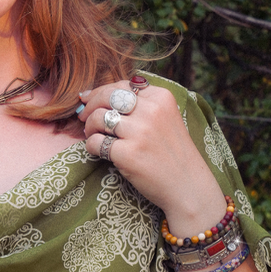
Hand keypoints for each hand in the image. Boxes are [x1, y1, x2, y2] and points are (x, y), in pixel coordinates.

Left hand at [77, 80, 224, 234]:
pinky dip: (91, 147)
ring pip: (98, 118)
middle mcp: (151, 111)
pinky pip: (95, 143)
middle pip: (106, 96)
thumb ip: (141, 104)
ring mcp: (139, 132)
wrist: (187, 185)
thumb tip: (96, 94)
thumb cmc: (172, 153)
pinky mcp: (128, 154)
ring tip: (94, 136)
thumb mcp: (166, 118)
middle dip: (89, 105)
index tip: (89, 100)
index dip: (100, 92)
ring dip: (89, 128)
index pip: (121, 86)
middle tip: (83, 117)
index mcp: (161, 98)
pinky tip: (98, 152)